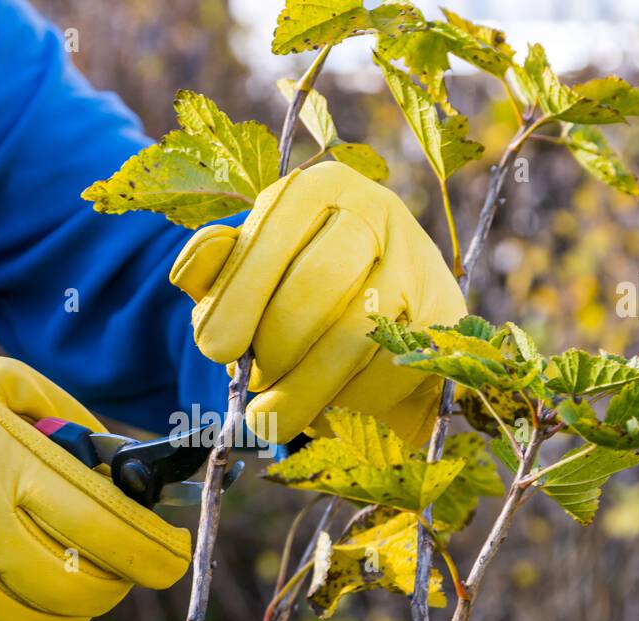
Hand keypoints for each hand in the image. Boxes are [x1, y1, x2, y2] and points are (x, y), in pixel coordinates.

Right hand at [0, 293, 190, 620]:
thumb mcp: (8, 382)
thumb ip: (74, 423)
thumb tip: (133, 469)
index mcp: (1, 455)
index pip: (102, 525)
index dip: (152, 553)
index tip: (174, 557)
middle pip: (75, 585)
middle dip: (117, 583)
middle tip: (129, 567)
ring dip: (78, 619)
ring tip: (92, 598)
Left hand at [169, 162, 465, 445]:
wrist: (383, 321)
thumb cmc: (294, 292)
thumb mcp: (246, 272)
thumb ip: (213, 268)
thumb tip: (193, 269)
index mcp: (318, 189)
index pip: (273, 238)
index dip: (239, 299)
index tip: (215, 350)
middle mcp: (376, 212)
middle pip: (314, 289)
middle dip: (273, 349)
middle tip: (254, 382)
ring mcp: (418, 264)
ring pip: (352, 338)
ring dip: (303, 389)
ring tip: (274, 414)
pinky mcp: (444, 319)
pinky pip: (387, 373)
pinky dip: (348, 403)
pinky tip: (328, 407)